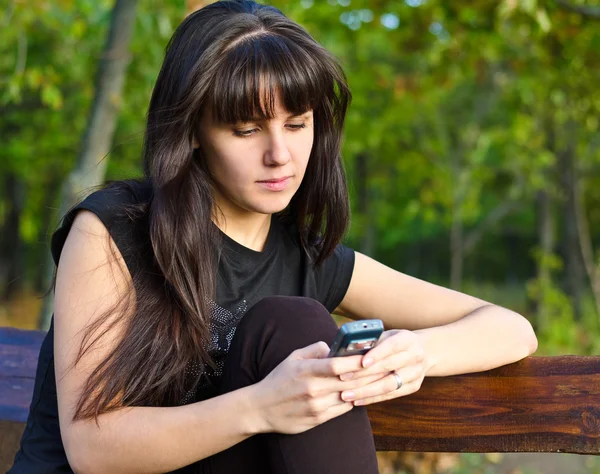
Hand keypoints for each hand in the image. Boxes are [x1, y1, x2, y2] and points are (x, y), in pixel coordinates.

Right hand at [250, 341, 388, 434]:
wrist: (260, 409)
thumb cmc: (278, 380)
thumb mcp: (291, 358)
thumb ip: (313, 349)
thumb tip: (333, 345)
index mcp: (305, 370)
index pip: (336, 364)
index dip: (355, 360)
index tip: (369, 355)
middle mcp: (312, 388)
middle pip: (348, 381)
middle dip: (367, 374)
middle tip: (382, 366)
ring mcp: (316, 405)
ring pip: (348, 396)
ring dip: (363, 388)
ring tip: (376, 379)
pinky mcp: (318, 419)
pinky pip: (342, 409)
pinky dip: (352, 400)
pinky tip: (358, 393)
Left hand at [337, 330, 426, 405]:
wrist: (423, 351)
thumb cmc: (394, 342)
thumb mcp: (386, 335)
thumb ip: (370, 342)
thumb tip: (345, 349)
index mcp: (407, 339)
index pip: (392, 346)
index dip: (376, 354)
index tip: (361, 362)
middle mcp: (415, 356)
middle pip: (387, 367)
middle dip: (363, 374)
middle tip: (342, 379)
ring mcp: (415, 373)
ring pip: (389, 385)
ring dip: (365, 391)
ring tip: (346, 395)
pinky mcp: (413, 387)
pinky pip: (390, 395)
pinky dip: (372, 398)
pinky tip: (356, 400)